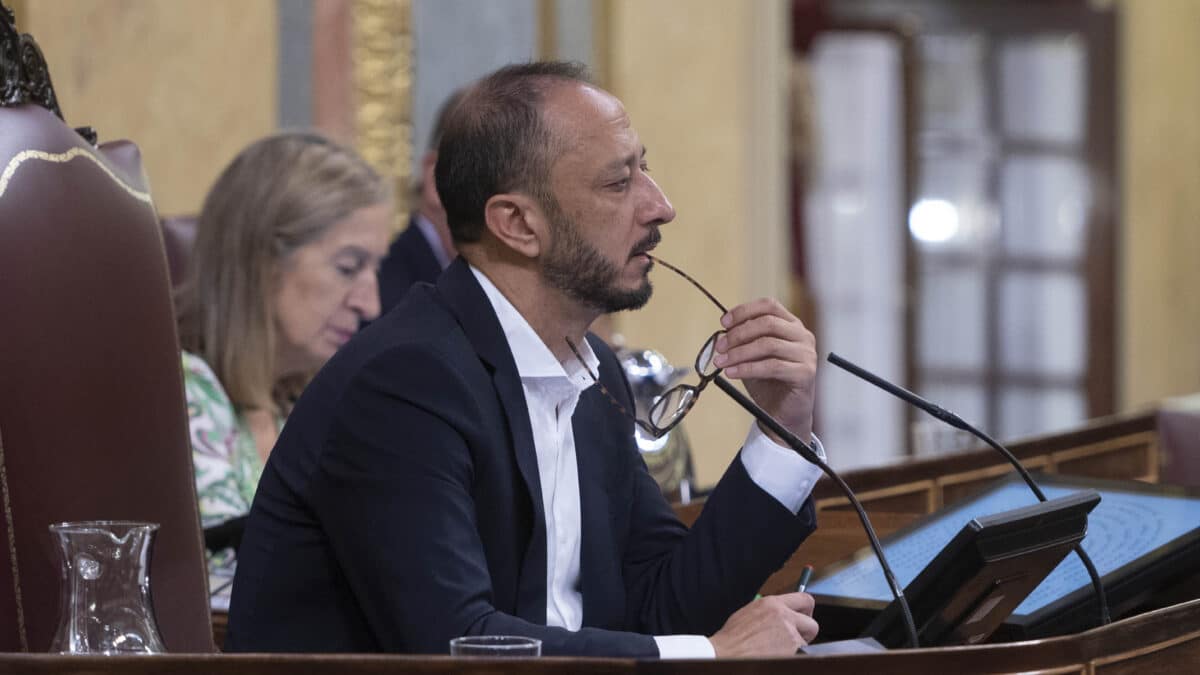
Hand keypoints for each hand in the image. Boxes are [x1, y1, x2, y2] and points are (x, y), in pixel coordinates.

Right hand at [709, 592, 818, 656]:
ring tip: (781, 650)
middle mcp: (783, 615)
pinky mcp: (792, 649)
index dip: (806, 610)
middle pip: (812, 622)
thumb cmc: (732, 638)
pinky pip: (802, 653)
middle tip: (797, 638)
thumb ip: (770, 611)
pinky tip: (778, 656)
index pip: (804, 599)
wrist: (726, 653)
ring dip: (798, 646)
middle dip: (806, 632)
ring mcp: (789, 633)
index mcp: (772, 603)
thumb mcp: (750, 613)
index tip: (804, 616)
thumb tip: (782, 614)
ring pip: (806, 640)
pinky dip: (794, 656)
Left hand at [711, 298, 816, 443]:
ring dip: (740, 353)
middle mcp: (802, 336)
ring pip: (769, 344)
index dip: (744, 311)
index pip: (769, 305)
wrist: (783, 413)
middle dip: (738, 334)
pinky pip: (772, 366)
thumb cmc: (768, 382)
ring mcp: (806, 354)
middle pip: (768, 323)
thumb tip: (721, 333)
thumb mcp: (751, 356)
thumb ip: (742, 341)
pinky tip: (732, 373)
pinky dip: (748, 369)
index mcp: (791, 325)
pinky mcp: (805, 373)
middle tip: (720, 346)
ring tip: (722, 362)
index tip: (723, 322)